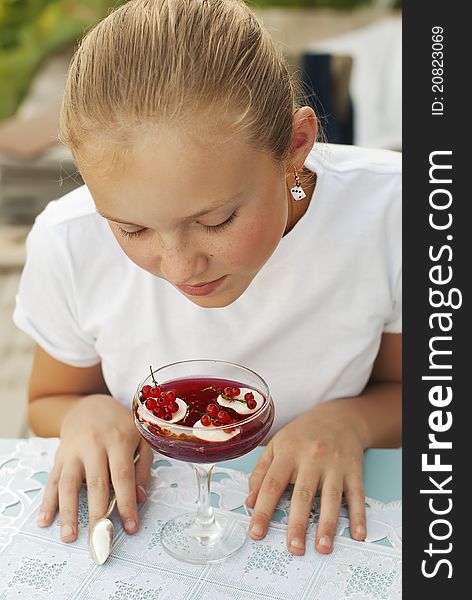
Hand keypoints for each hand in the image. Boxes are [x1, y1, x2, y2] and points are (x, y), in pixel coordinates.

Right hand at [36, 394, 153, 541]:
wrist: (91, 405)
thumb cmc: (120, 426)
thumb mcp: (140, 438)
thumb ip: (142, 467)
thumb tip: (140, 499)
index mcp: (118, 440)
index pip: (123, 476)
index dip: (126, 503)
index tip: (130, 528)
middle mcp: (94, 445)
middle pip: (96, 483)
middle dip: (97, 514)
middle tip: (100, 540)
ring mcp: (73, 451)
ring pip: (69, 484)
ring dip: (68, 512)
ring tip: (69, 537)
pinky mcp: (59, 456)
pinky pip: (52, 481)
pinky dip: (47, 502)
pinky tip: (45, 521)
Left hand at [246, 400, 366, 554]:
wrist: (338, 417)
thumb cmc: (303, 434)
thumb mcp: (277, 445)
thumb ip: (261, 472)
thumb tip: (249, 501)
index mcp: (288, 452)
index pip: (272, 484)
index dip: (263, 509)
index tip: (256, 532)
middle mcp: (311, 458)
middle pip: (302, 494)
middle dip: (297, 523)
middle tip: (293, 548)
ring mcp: (334, 464)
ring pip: (330, 497)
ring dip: (327, 524)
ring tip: (322, 547)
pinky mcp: (353, 470)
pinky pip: (356, 494)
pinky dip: (358, 515)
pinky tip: (357, 533)